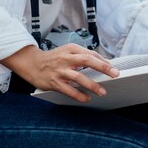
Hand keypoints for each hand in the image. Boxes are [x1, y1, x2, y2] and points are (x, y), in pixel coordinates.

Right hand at [0, 44, 118, 102]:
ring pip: (79, 77)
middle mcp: (66, 58)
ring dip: (92, 85)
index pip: (91, 53)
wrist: (32, 64)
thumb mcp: (67, 52)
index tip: (114, 68)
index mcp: (71, 49)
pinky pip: (69, 90)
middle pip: (87, 61)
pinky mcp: (54, 82)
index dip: (104, 61)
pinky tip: (86, 98)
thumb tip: (103, 63)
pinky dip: (79, 95)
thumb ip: (83, 56)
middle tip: (115, 74)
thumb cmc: (54, 59)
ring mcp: (60, 71)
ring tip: (102, 91)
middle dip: (103, 67)